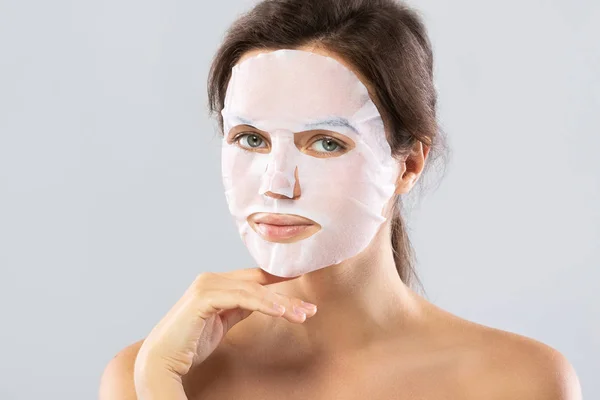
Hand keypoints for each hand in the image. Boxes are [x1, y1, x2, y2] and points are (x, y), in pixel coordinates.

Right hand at [134, 268, 316, 384]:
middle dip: (286, 296)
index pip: (255, 279)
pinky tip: (281, 312)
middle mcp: (212, 279)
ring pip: (253, 290)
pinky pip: (241, 298)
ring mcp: (207, 285)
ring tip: (302, 315)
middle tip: (311, 310)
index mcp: (217, 283)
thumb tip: (266, 301)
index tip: (304, 290)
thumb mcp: (224, 321)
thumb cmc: (191, 343)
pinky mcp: (204, 297)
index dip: (280, 282)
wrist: (162, 359)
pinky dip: (263, 304)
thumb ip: (240, 307)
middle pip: (258, 284)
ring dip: (280, 304)